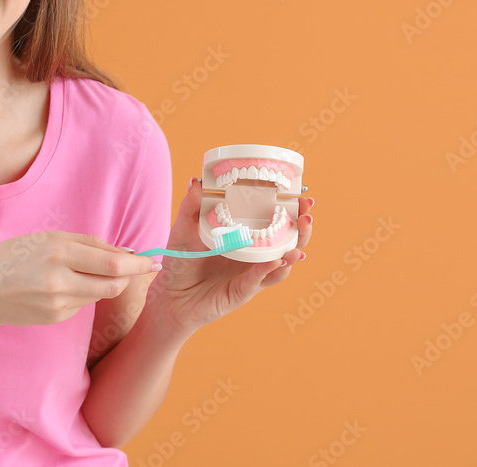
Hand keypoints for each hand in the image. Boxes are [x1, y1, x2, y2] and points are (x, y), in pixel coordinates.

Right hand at [0, 231, 157, 329]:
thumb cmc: (14, 257)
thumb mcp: (47, 239)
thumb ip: (86, 244)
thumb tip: (124, 253)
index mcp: (58, 252)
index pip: (111, 262)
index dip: (137, 263)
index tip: (154, 261)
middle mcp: (60, 279)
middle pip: (112, 283)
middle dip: (130, 276)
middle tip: (141, 268)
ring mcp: (58, 303)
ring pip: (99, 294)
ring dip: (105, 283)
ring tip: (89, 272)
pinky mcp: (55, 318)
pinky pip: (82, 304)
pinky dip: (83, 293)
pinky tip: (64, 286)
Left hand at [146, 178, 313, 339]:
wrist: (170, 294)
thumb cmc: (180, 261)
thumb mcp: (184, 229)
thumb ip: (191, 207)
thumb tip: (196, 181)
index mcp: (245, 237)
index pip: (274, 222)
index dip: (291, 211)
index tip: (301, 197)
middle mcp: (253, 255)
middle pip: (288, 243)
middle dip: (302, 230)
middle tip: (307, 216)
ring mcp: (251, 274)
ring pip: (282, 264)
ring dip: (292, 253)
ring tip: (298, 245)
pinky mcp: (243, 291)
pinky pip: (259, 279)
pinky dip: (268, 270)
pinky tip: (275, 260)